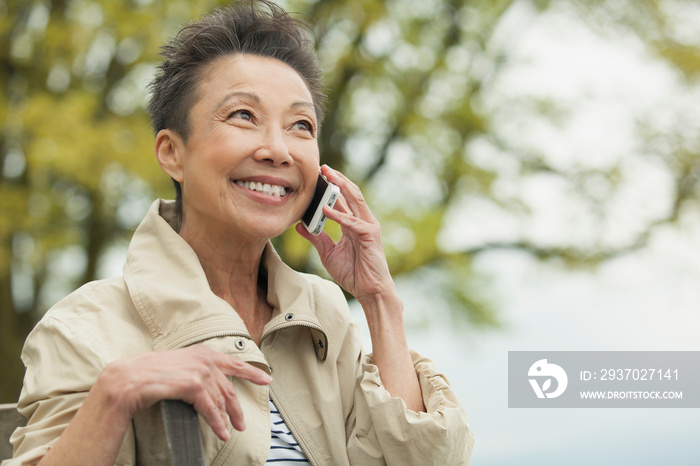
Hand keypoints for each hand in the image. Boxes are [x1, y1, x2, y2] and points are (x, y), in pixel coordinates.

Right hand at [98, 344, 270, 440]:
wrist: (129, 379)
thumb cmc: (149, 374)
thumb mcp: (179, 366)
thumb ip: (196, 370)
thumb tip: (210, 385)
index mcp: (203, 352)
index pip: (234, 362)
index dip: (252, 372)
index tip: (267, 379)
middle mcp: (205, 358)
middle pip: (229, 387)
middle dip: (237, 408)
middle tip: (242, 423)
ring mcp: (201, 370)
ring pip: (221, 400)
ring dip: (226, 419)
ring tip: (229, 432)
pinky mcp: (194, 384)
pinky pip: (211, 408)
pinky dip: (217, 422)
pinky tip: (220, 432)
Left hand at [295, 165, 394, 303]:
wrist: (369, 291)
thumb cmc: (353, 273)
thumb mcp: (328, 253)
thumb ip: (316, 237)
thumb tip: (300, 225)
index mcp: (353, 223)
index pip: (342, 199)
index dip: (331, 186)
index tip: (317, 175)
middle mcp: (362, 221)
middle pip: (350, 193)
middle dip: (337, 179)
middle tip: (322, 167)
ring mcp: (368, 226)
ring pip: (355, 200)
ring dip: (341, 187)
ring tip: (327, 176)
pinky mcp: (370, 235)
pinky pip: (353, 222)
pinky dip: (339, 215)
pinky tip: (325, 209)